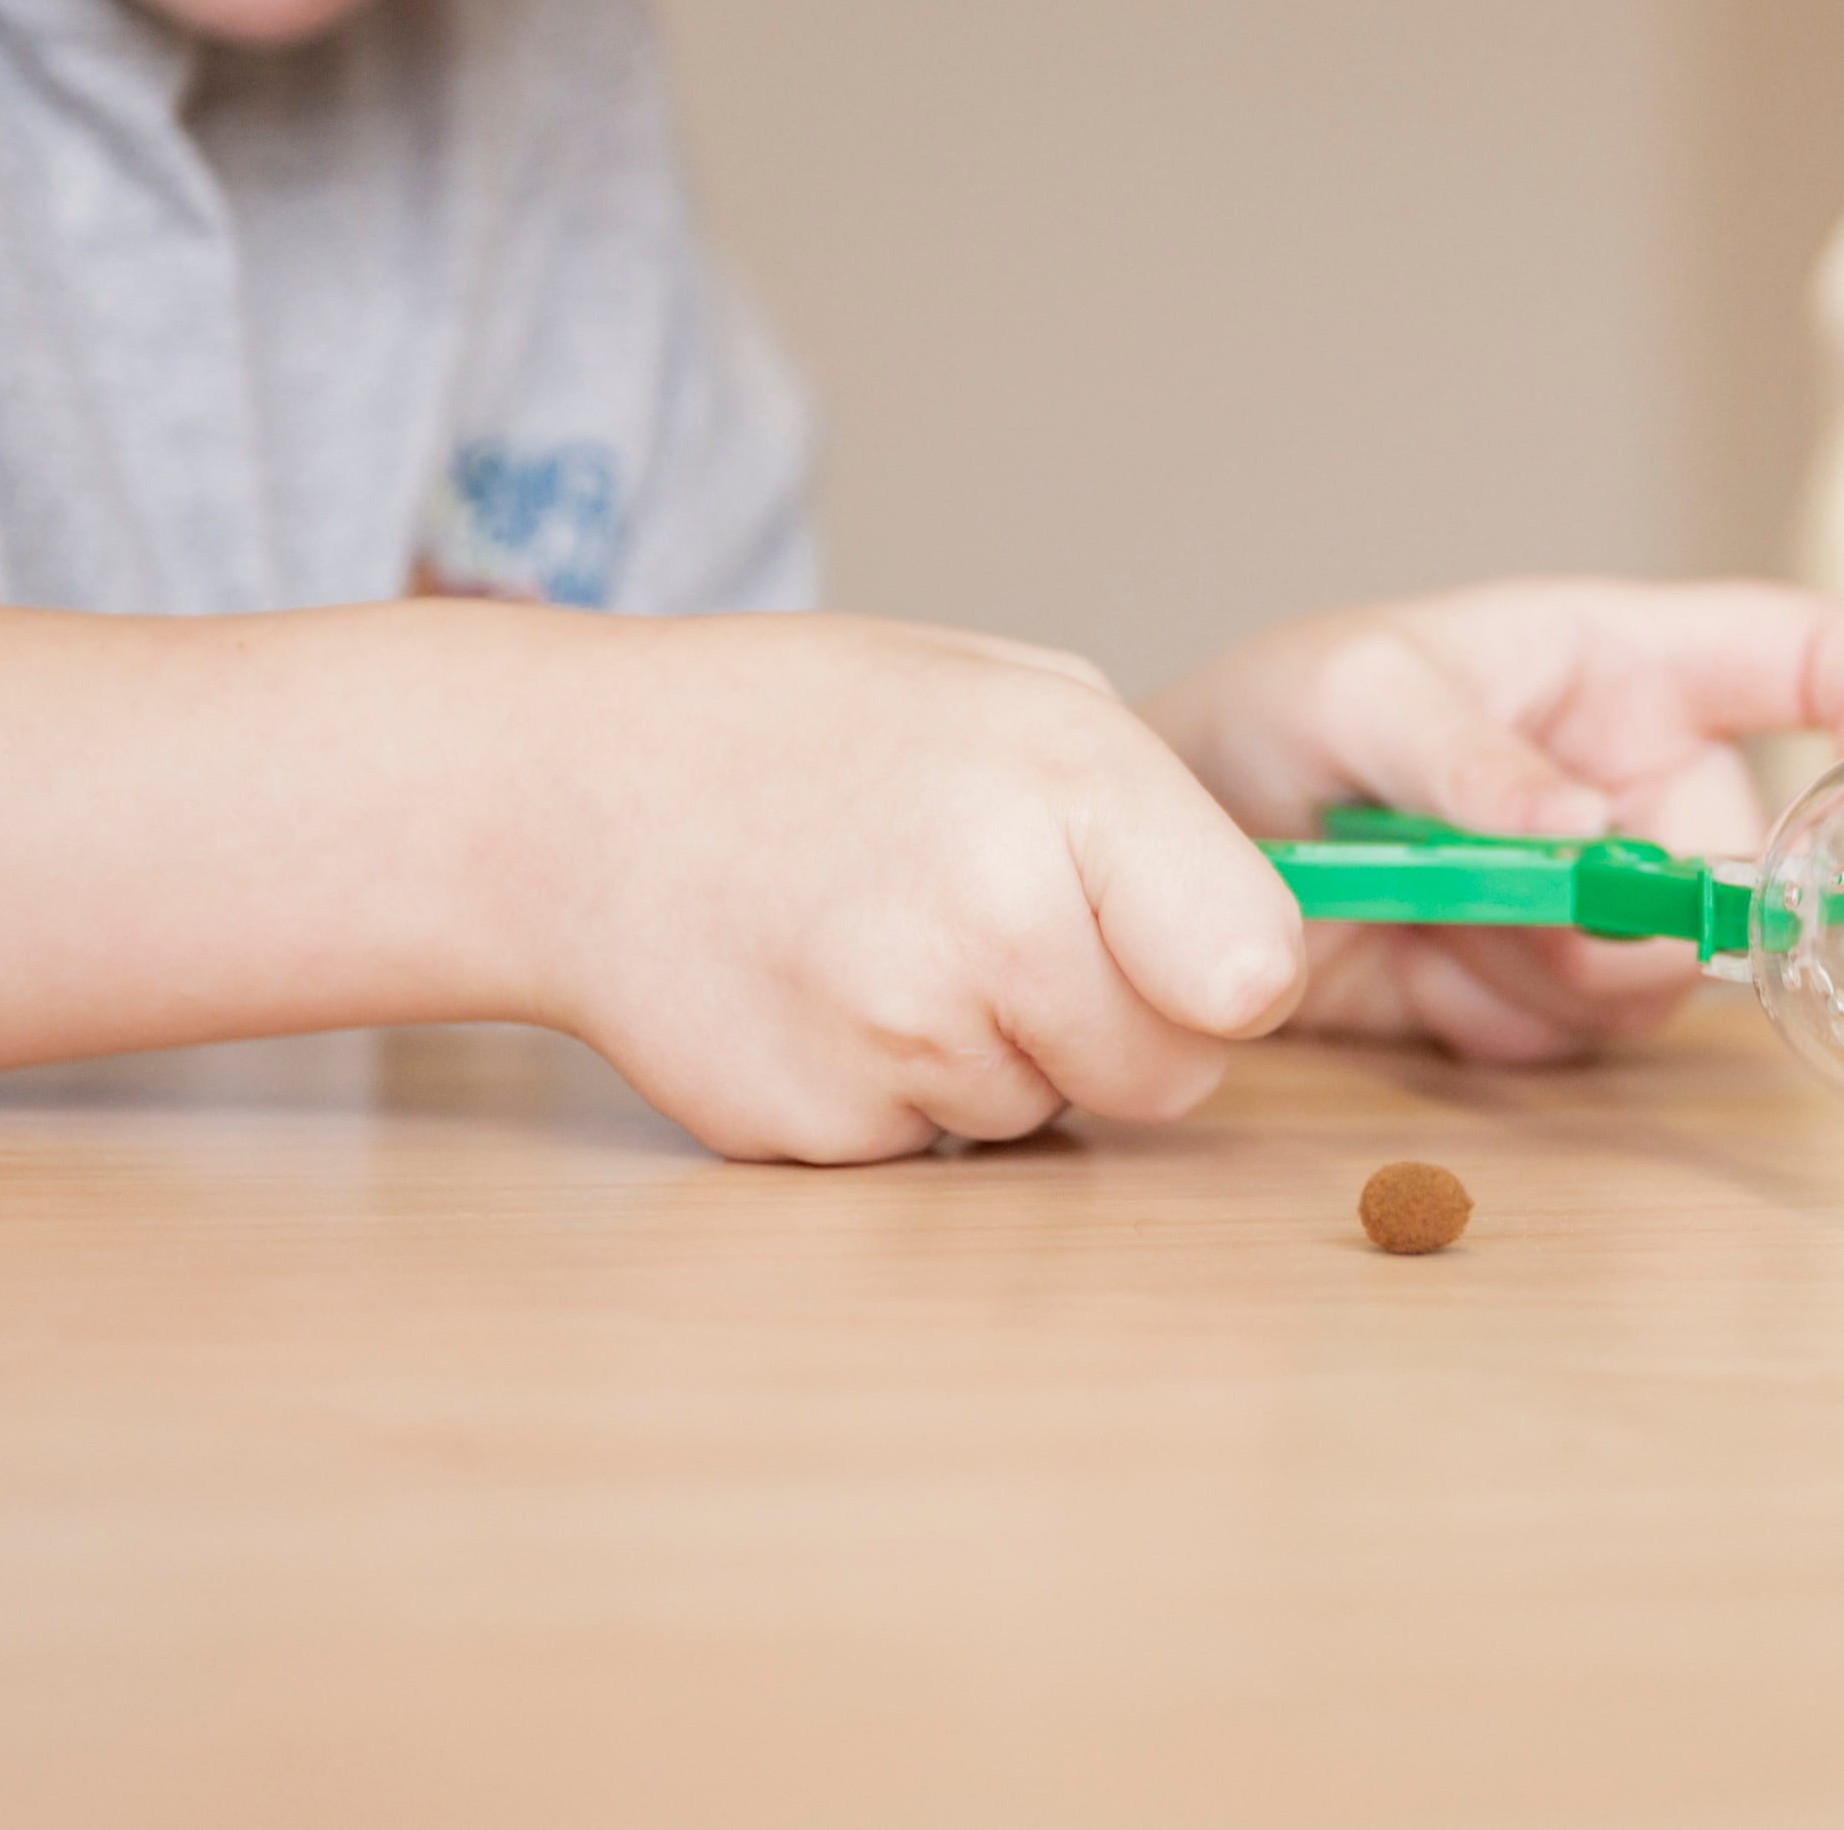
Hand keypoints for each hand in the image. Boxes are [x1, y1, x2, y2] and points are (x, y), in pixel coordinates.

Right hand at [536, 615, 1305, 1161]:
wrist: (576, 795)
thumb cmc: (826, 733)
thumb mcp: (1020, 696)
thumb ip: (1158, 820)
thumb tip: (1266, 959)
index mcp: (1067, 787)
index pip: (1256, 970)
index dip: (1227, 964)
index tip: (1184, 938)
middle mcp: (990, 921)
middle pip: (1170, 1073)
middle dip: (1125, 1023)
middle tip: (1015, 927)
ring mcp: (896, 1039)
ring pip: (1051, 1114)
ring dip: (1008, 1053)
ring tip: (898, 936)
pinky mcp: (818, 1132)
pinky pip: (940, 1148)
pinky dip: (908, 1093)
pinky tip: (834, 992)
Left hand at [1144, 578, 1843, 1064]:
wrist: (1169, 861)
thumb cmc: (1277, 717)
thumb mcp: (1354, 694)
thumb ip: (1469, 753)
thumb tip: (1589, 826)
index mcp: (1630, 661)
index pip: (1817, 652)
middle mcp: (1644, 776)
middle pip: (1745, 860)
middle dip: (1641, 903)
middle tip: (1515, 902)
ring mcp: (1606, 895)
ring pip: (1663, 973)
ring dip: (1546, 969)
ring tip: (1429, 916)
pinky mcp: (1550, 996)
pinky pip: (1581, 1043)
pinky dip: (1497, 1023)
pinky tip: (1416, 974)